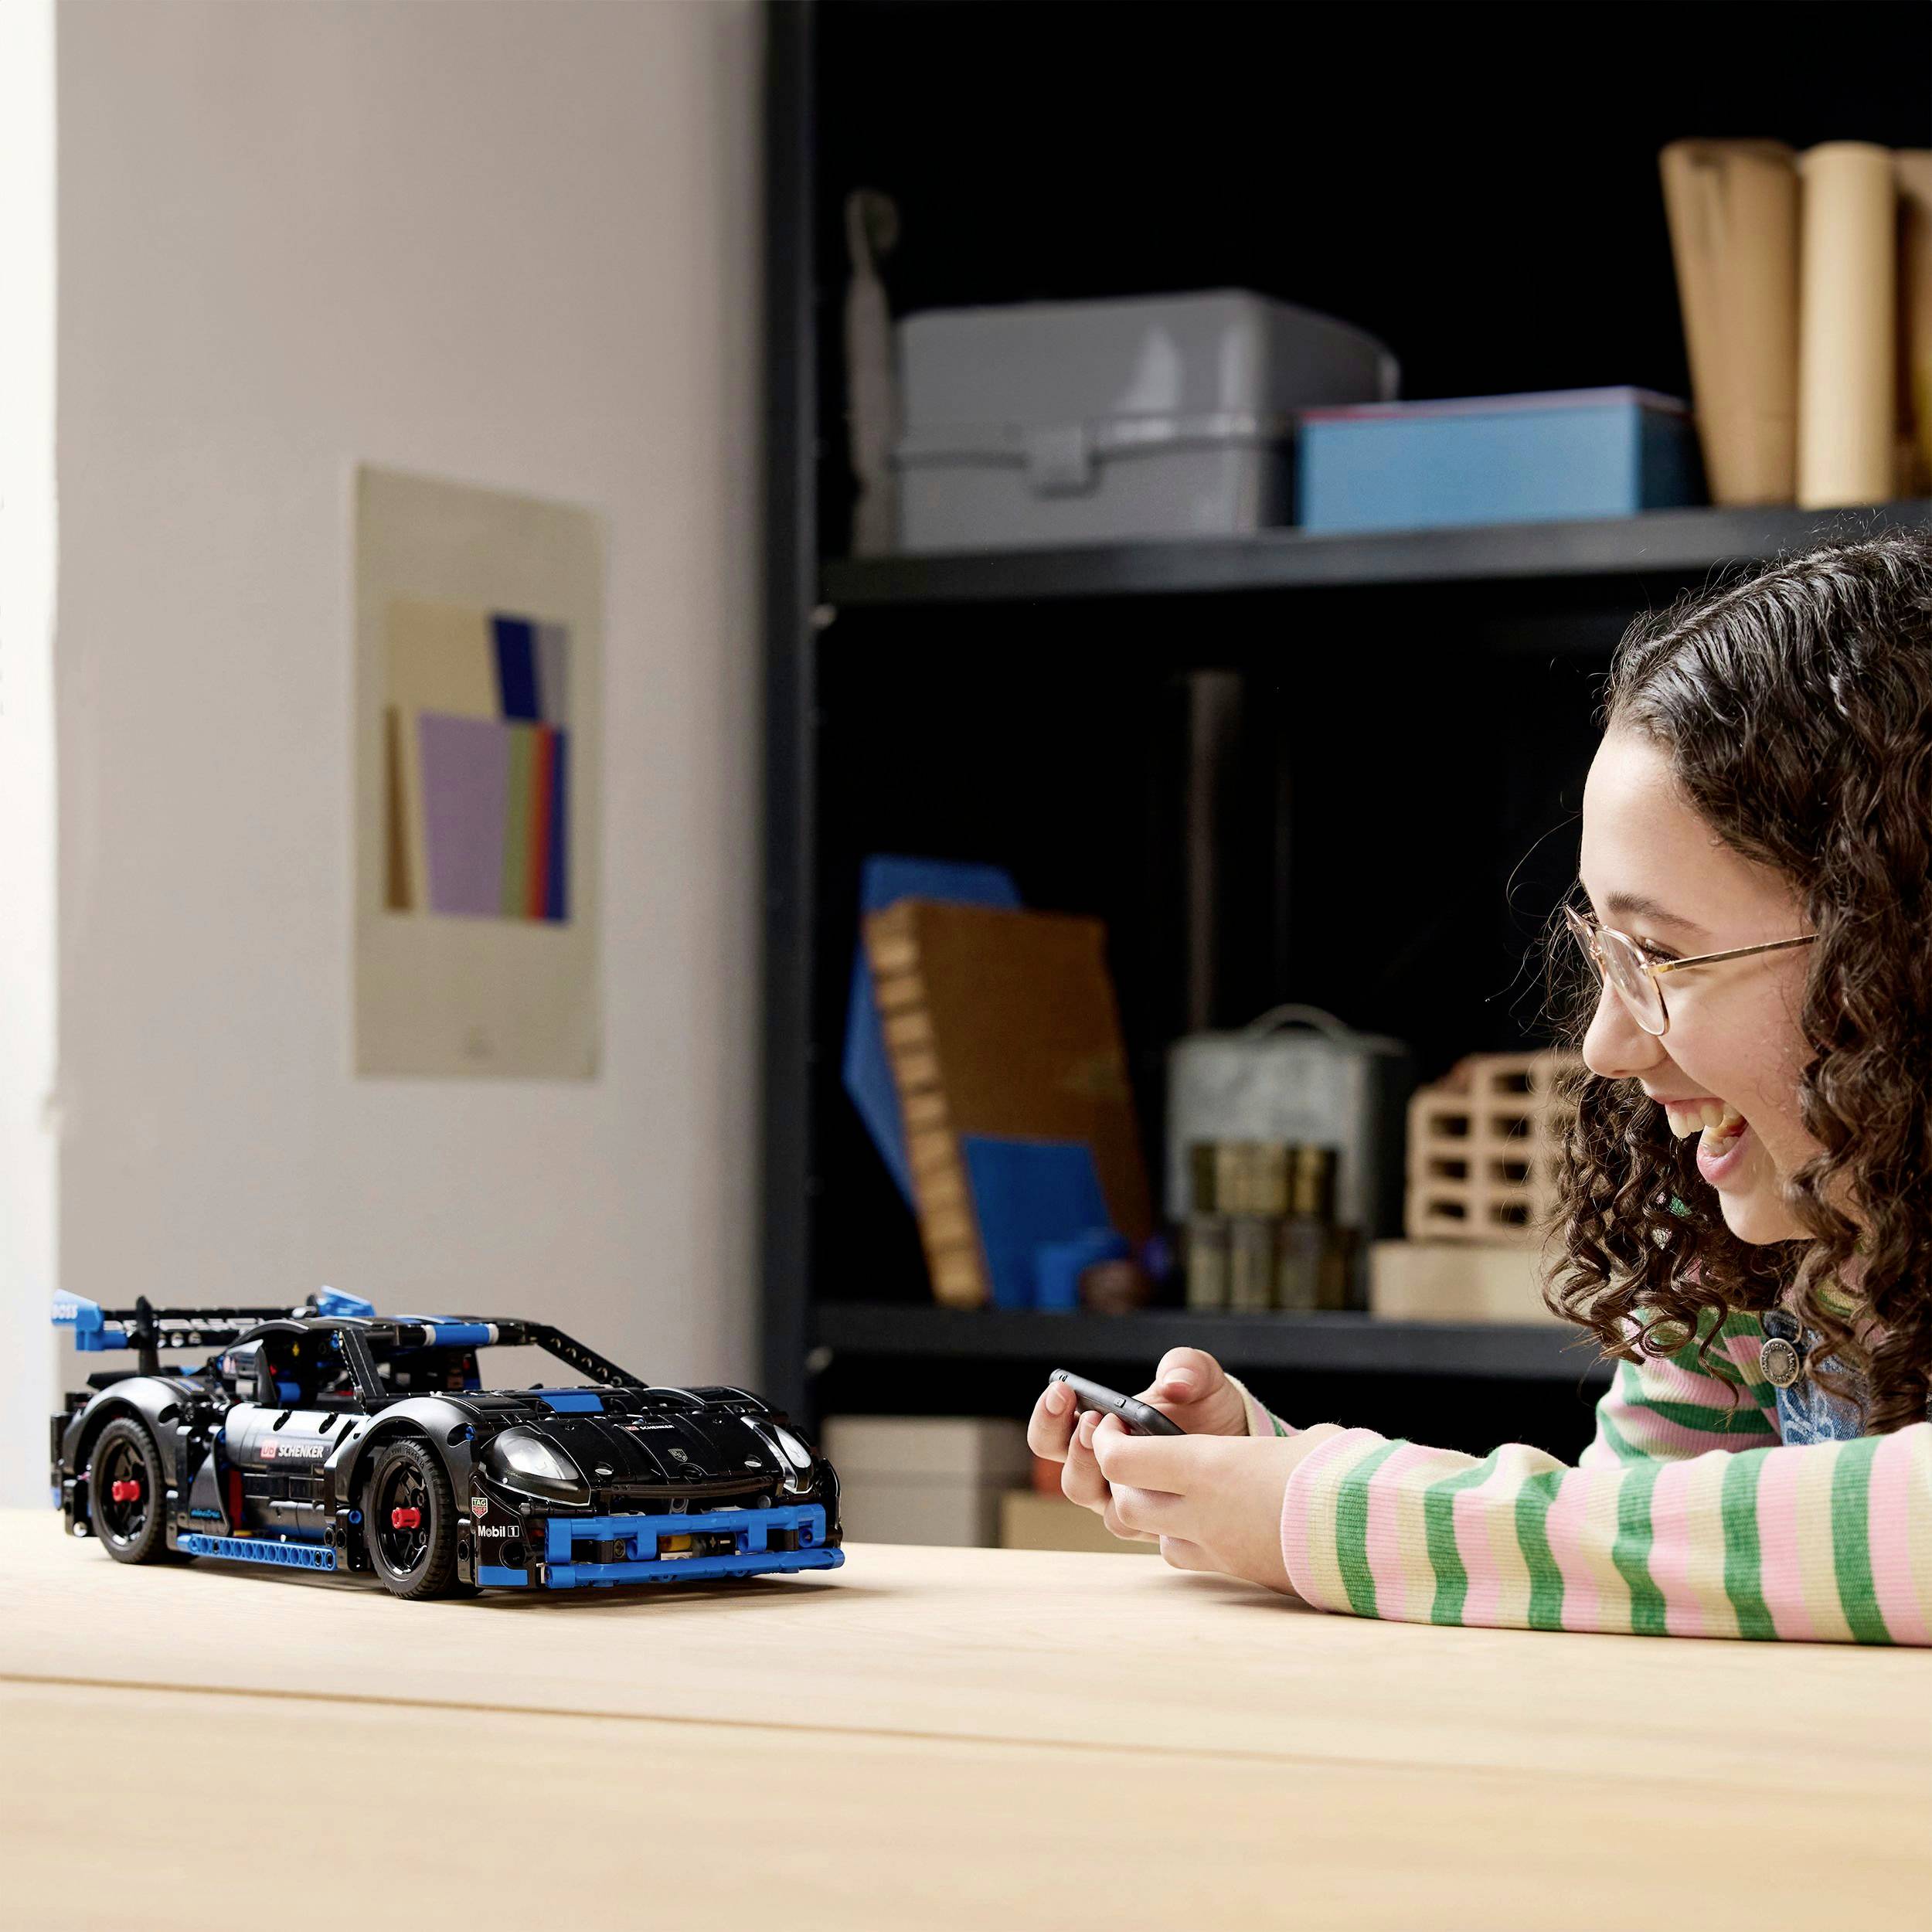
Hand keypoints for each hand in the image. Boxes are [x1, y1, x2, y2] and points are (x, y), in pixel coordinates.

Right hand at [1025, 1349, 1249, 1544]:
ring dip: (1119, 1486)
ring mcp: (1137, 1507)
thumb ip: (1185, 1367)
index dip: (1048, 1417)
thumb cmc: (1211, 1407)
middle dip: (1076, 1451)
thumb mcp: (1201, 1377)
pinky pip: (1150, 1529)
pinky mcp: (1166, 1527)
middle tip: (1093, 1421)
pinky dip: (1155, 1506)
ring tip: (1130, 1450)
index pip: (1051, 1438)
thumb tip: (1173, 1385)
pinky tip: (1173, 1483)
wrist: (1248, 1441)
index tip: (1061, 1391)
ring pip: (1107, 1512)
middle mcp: (1108, 1478)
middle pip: (1071, 1482)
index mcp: (1097, 1438)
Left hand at [1091, 1428, 1330, 1594]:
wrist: (1380, 1541)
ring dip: (1153, 1514)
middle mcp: (1204, 1514)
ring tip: (1175, 1487)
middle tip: (1135, 1456)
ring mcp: (1221, 1552)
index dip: (1107, 1442)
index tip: (1113, 1426)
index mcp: (1210, 1468)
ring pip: (1156, 1539)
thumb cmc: (1346, 1475)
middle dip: (1121, 1480)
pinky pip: (1193, 1559)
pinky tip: (1213, 1518)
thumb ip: (1267, 1444)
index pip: (1122, 1461)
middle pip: (1125, 1505)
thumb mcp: (1306, 1441)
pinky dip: (1187, 1538)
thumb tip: (1271, 1454)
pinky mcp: (1243, 1576)